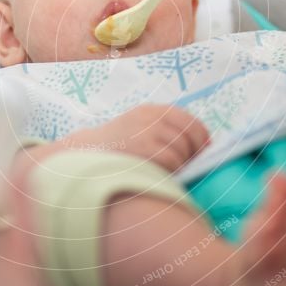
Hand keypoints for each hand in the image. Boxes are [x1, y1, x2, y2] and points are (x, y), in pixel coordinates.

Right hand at [20, 104, 209, 172]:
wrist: (82, 157)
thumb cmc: (114, 152)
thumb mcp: (138, 131)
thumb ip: (165, 133)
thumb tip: (203, 148)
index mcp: (152, 111)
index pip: (191, 121)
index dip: (201, 140)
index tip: (201, 154)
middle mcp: (152, 116)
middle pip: (191, 135)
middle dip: (193, 153)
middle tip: (186, 167)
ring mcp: (148, 130)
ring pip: (183, 150)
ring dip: (181, 165)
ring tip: (166, 172)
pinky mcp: (145, 147)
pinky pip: (173, 160)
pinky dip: (173, 171)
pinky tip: (159, 175)